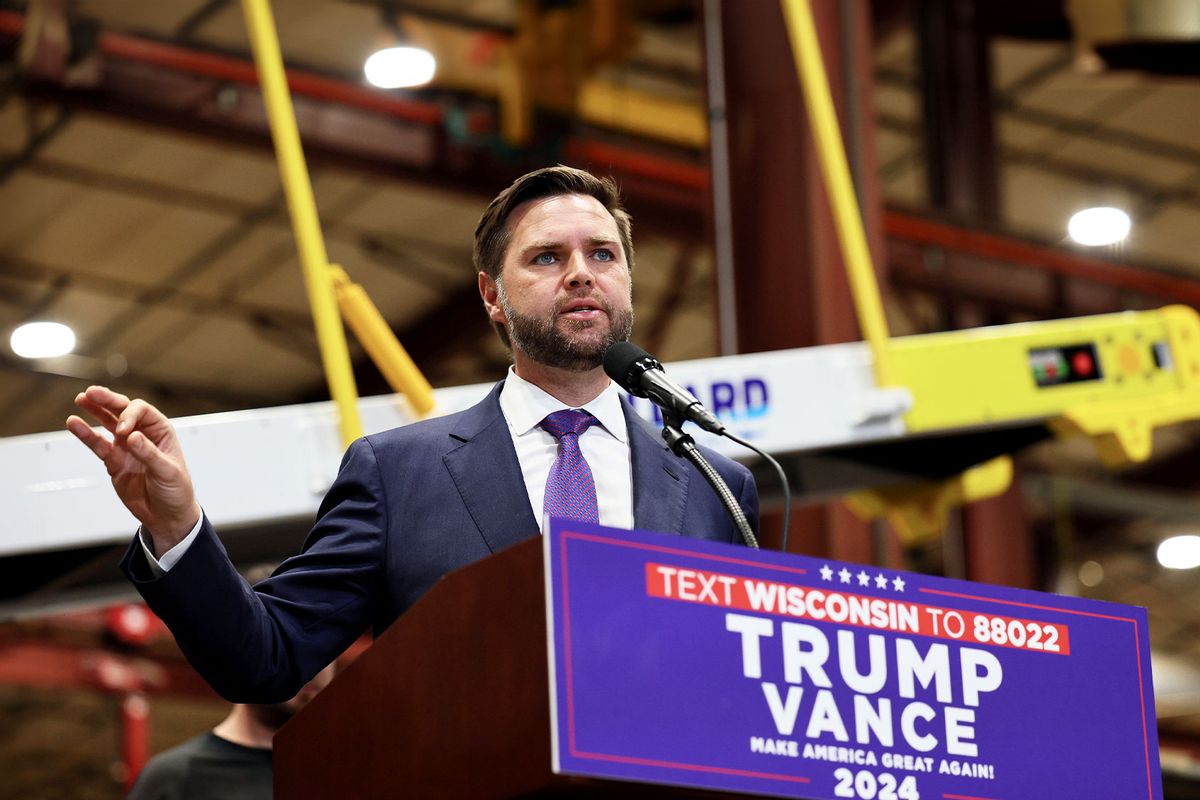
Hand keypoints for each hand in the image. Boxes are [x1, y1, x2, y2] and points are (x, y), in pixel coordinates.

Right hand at [67, 386, 200, 554]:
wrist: (167, 515)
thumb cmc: (176, 490)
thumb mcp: (168, 472)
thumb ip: (149, 454)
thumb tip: (131, 437)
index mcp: (161, 432)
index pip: (142, 411)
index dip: (129, 415)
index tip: (122, 431)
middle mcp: (142, 435)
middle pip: (123, 410)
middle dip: (108, 400)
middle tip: (92, 392)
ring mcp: (126, 447)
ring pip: (107, 423)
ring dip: (95, 410)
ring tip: (81, 399)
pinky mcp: (114, 461)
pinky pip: (98, 444)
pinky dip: (86, 434)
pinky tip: (74, 423)